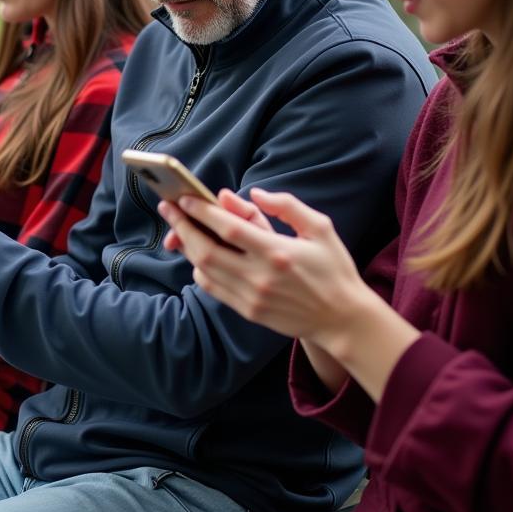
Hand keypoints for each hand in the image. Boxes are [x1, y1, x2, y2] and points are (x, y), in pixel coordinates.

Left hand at [161, 187, 421, 402]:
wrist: (344, 319)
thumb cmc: (333, 268)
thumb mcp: (319, 227)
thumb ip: (285, 205)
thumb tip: (250, 193)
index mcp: (277, 252)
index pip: (229, 228)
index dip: (202, 211)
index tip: (185, 198)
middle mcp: (260, 277)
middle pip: (207, 250)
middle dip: (183, 226)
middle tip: (168, 208)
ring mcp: (252, 297)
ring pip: (205, 271)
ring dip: (188, 248)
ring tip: (180, 228)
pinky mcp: (249, 312)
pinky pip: (214, 289)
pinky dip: (201, 270)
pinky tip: (200, 256)